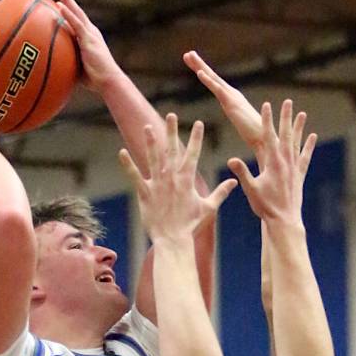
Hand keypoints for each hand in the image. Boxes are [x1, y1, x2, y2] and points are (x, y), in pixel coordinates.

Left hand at [53, 0, 119, 92]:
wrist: (109, 81)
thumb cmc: (96, 80)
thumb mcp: (79, 69)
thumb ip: (68, 64)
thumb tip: (54, 69)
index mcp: (89, 39)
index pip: (77, 22)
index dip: (68, 13)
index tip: (58, 4)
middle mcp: (90, 33)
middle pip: (77, 12)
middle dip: (67, 0)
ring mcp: (90, 34)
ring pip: (77, 13)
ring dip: (67, 0)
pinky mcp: (89, 39)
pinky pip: (76, 24)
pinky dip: (68, 14)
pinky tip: (59, 6)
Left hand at [119, 113, 235, 242]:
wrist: (173, 240)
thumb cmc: (191, 225)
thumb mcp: (208, 208)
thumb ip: (221, 192)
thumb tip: (234, 181)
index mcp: (187, 179)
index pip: (193, 153)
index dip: (197, 138)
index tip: (199, 123)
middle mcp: (172, 177)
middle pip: (172, 150)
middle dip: (172, 131)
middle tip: (171, 115)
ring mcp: (157, 184)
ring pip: (153, 158)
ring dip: (150, 142)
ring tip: (147, 127)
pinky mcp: (144, 193)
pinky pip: (135, 175)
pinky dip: (128, 164)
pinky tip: (122, 152)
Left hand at [184, 51, 262, 155]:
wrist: (267, 139)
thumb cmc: (256, 135)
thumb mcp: (242, 123)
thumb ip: (238, 117)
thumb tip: (237, 117)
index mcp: (232, 99)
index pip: (215, 84)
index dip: (204, 73)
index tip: (193, 64)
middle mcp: (232, 94)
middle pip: (212, 77)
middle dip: (199, 65)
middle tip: (187, 54)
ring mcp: (232, 97)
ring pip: (213, 79)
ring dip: (200, 67)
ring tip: (189, 55)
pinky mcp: (232, 104)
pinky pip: (217, 90)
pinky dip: (208, 81)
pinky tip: (199, 72)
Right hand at [227, 100, 316, 225]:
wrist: (284, 220)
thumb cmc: (265, 206)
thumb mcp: (251, 189)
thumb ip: (242, 173)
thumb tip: (231, 160)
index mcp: (272, 163)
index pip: (268, 136)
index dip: (267, 119)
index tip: (267, 104)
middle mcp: (285, 162)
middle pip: (285, 134)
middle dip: (285, 117)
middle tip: (286, 101)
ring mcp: (294, 167)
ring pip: (297, 142)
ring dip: (299, 127)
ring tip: (302, 113)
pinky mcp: (299, 175)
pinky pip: (305, 157)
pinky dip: (309, 146)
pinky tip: (313, 136)